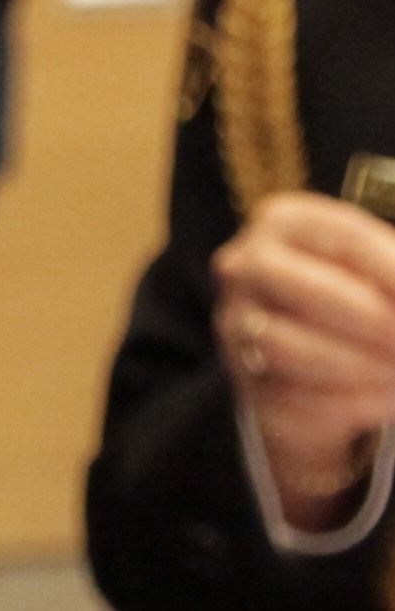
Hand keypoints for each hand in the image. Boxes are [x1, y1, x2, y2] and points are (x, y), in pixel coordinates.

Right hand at [215, 193, 394, 524]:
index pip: (347, 238)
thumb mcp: (390, 285)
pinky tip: (381, 396)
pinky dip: (345, 398)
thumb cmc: (371, 307)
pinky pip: (286, 388)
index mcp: (292, 220)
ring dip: (361, 365)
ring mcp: (238, 320)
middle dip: (368, 320)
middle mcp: (249, 262)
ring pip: (285, 342)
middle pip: (294, 285)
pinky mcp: (244, 376)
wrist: (327, 367)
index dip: (394, 274)